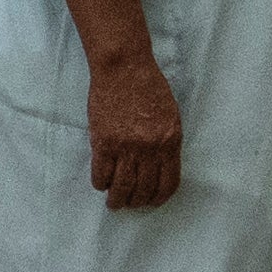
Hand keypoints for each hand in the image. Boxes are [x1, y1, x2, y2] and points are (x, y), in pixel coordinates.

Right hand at [85, 46, 185, 208]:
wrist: (124, 67)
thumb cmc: (148, 86)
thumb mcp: (170, 115)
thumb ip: (166, 142)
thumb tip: (159, 167)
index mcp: (170, 142)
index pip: (168, 183)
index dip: (159, 197)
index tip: (152, 202)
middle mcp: (149, 148)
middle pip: (144, 189)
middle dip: (136, 202)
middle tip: (129, 204)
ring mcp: (126, 146)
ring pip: (122, 186)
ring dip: (117, 199)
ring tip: (114, 203)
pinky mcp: (103, 142)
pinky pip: (101, 173)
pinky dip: (100, 183)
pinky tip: (101, 184)